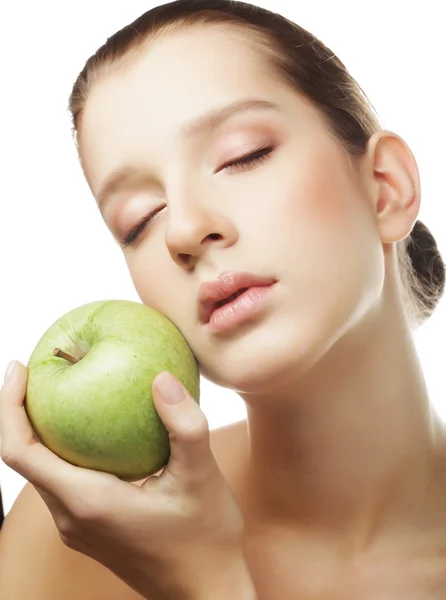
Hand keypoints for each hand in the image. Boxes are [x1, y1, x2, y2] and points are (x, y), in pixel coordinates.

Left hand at [0, 361, 254, 599]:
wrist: (204, 593)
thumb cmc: (205, 539)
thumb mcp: (202, 478)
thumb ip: (185, 426)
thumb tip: (160, 377)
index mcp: (86, 502)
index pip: (20, 451)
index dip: (8, 406)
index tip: (18, 368)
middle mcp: (71, 517)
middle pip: (23, 458)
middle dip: (21, 411)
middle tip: (41, 368)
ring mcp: (77, 526)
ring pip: (41, 470)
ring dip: (40, 429)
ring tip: (61, 390)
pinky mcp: (90, 528)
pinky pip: (61, 480)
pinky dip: (62, 448)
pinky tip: (93, 429)